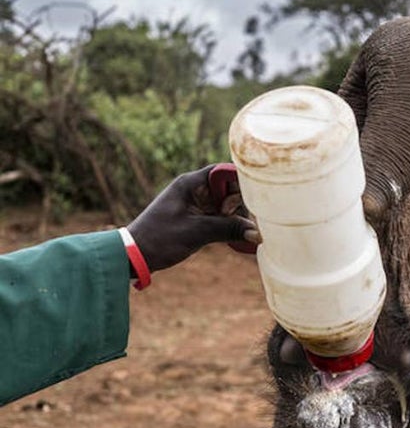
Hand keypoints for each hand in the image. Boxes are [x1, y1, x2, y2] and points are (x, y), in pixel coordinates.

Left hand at [127, 164, 259, 272]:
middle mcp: (194, 190)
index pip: (224, 172)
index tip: (255, 199)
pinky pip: (220, 217)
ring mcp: (196, 204)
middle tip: (249, 222)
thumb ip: (229, 229)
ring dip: (237, 217)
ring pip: (227, 204)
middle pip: (229, 188)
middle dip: (242, 204)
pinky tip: (239, 236)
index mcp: (190, 183)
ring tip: (247, 232)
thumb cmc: (159, 238)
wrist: (134, 255)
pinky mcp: (197, 218)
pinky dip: (230, 225)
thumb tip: (258, 234)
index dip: (241, 182)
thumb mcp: (197, 232)